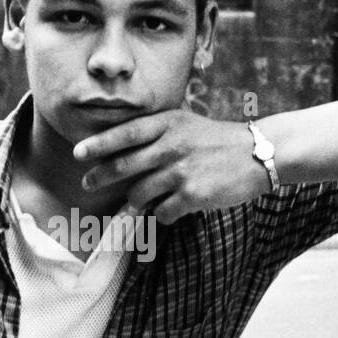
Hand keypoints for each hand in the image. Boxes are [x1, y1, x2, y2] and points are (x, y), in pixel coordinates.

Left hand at [73, 108, 269, 223]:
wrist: (259, 153)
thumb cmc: (217, 140)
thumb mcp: (186, 124)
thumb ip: (156, 133)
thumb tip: (120, 152)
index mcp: (168, 123)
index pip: (125, 133)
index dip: (99, 144)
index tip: (78, 153)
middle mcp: (172, 145)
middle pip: (123, 165)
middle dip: (100, 176)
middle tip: (87, 184)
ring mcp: (181, 171)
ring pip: (139, 194)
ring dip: (137, 201)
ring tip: (145, 199)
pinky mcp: (193, 195)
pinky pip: (161, 212)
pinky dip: (162, 214)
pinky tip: (173, 208)